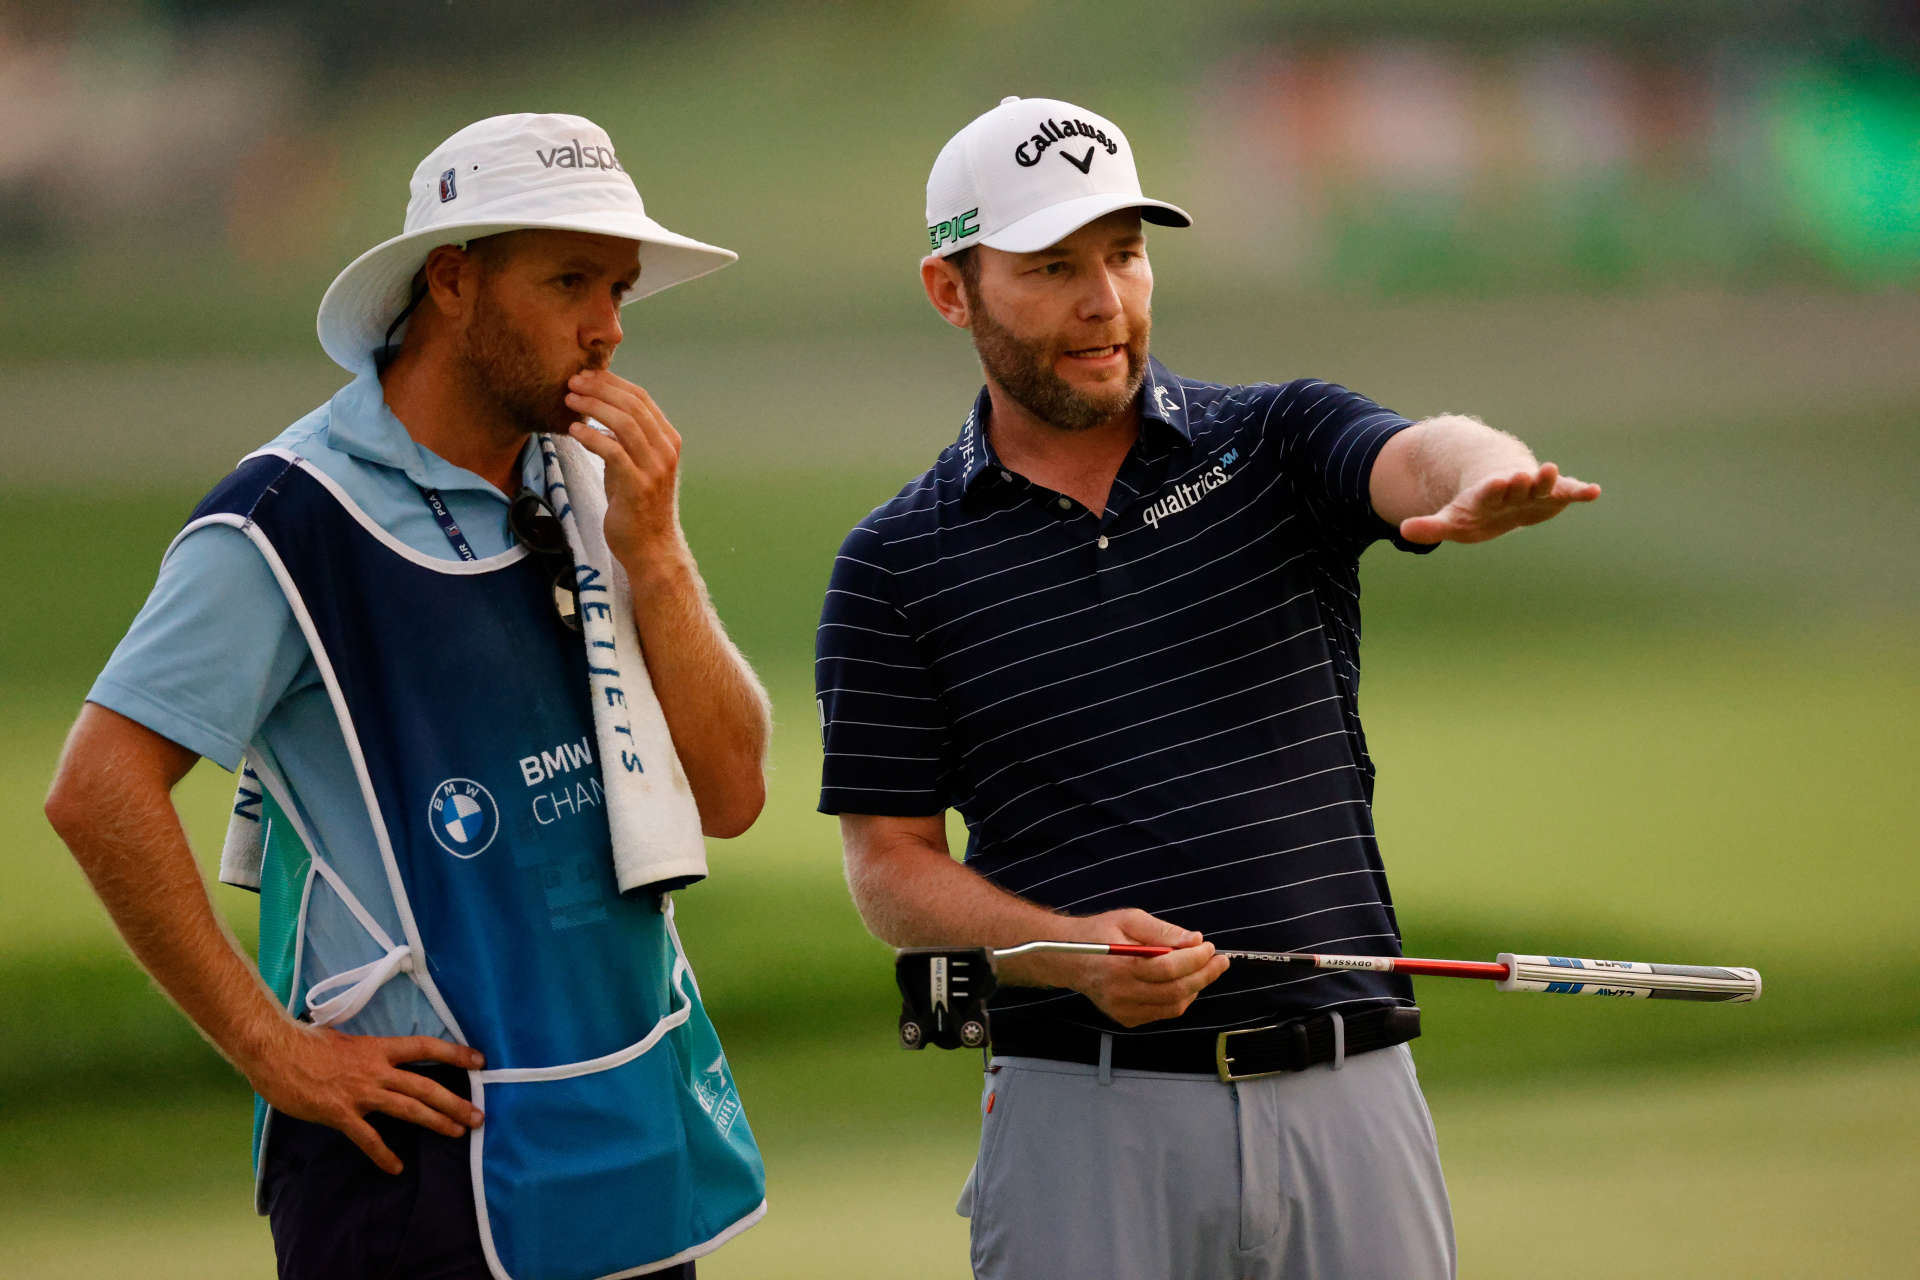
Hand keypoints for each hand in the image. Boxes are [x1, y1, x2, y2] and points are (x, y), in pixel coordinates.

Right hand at [245, 1023, 485, 1173]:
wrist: (275, 1052)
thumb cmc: (306, 1043)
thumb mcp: (345, 1039)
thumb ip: (367, 1051)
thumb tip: (377, 1054)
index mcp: (379, 1047)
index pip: (425, 1047)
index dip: (454, 1053)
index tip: (479, 1061)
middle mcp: (376, 1069)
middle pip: (425, 1085)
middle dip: (455, 1102)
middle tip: (478, 1116)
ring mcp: (360, 1092)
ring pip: (408, 1108)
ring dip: (435, 1122)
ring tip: (457, 1134)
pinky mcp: (341, 1113)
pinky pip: (368, 1137)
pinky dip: (383, 1154)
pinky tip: (396, 1167)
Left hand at [563, 370, 690, 579]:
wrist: (650, 547)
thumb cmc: (637, 505)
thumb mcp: (635, 465)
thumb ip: (626, 440)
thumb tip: (599, 411)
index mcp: (668, 439)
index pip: (641, 398)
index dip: (612, 382)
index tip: (586, 376)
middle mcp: (666, 450)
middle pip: (632, 404)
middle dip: (599, 388)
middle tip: (572, 382)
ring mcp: (655, 467)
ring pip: (624, 423)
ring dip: (592, 407)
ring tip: (568, 401)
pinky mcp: (638, 485)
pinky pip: (613, 451)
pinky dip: (591, 436)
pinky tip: (573, 431)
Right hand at [1060, 908, 1229, 1027]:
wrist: (1069, 959)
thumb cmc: (1099, 933)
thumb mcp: (1129, 919)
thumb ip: (1162, 930)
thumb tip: (1195, 940)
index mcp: (1119, 965)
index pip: (1167, 968)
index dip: (1194, 959)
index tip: (1209, 947)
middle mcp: (1120, 993)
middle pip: (1175, 991)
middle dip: (1204, 975)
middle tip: (1219, 961)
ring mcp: (1123, 1010)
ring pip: (1173, 1006)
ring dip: (1195, 988)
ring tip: (1204, 970)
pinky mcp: (1127, 1019)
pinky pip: (1163, 1012)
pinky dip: (1180, 998)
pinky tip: (1184, 982)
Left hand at [1399, 461, 1599, 544]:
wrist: (1500, 492)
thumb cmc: (1475, 509)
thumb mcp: (1453, 520)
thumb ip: (1431, 526)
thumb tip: (1403, 531)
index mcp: (1487, 494)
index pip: (1489, 491)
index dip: (1494, 489)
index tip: (1498, 482)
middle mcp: (1512, 488)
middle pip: (1517, 485)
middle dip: (1520, 482)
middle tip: (1524, 475)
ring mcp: (1533, 491)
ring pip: (1542, 485)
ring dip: (1548, 480)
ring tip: (1553, 470)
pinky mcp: (1552, 497)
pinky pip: (1568, 492)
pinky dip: (1580, 491)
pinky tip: (1594, 492)